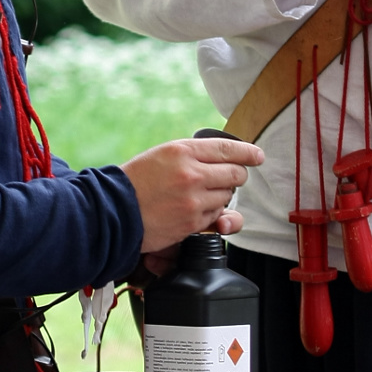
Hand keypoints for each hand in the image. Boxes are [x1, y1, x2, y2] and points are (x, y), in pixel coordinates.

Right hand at [122, 137, 264, 253]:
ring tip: (198, 195)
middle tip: (229, 178)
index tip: (257, 156)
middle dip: (236, 176)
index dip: (248, 153)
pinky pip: (216, 215)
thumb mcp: (162, 155)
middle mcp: (192, 173)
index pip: (228, 148)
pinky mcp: (193, 222)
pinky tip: (192, 210)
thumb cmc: (135, 182)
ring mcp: (194, 199)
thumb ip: (192, 155)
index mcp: (182, 150)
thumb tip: (223, 159)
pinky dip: (211, 213)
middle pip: (236, 174)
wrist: (114, 211)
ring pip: (227, 196)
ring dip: (221, 196)